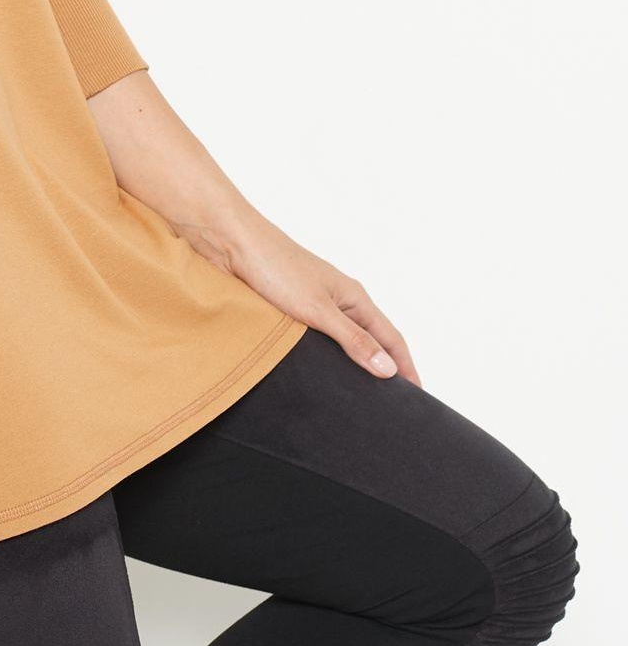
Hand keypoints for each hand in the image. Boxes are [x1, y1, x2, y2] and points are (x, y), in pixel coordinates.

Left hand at [186, 207, 421, 386]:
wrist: (228, 240)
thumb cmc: (274, 266)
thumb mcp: (318, 309)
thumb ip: (353, 340)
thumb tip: (389, 369)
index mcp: (352, 297)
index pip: (390, 338)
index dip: (405, 367)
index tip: (418, 396)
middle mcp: (336, 299)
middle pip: (368, 339)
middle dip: (380, 369)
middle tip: (387, 404)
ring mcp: (310, 302)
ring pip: (338, 340)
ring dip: (347, 364)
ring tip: (351, 395)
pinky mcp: (284, 307)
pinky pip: (311, 337)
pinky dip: (319, 356)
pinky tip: (312, 372)